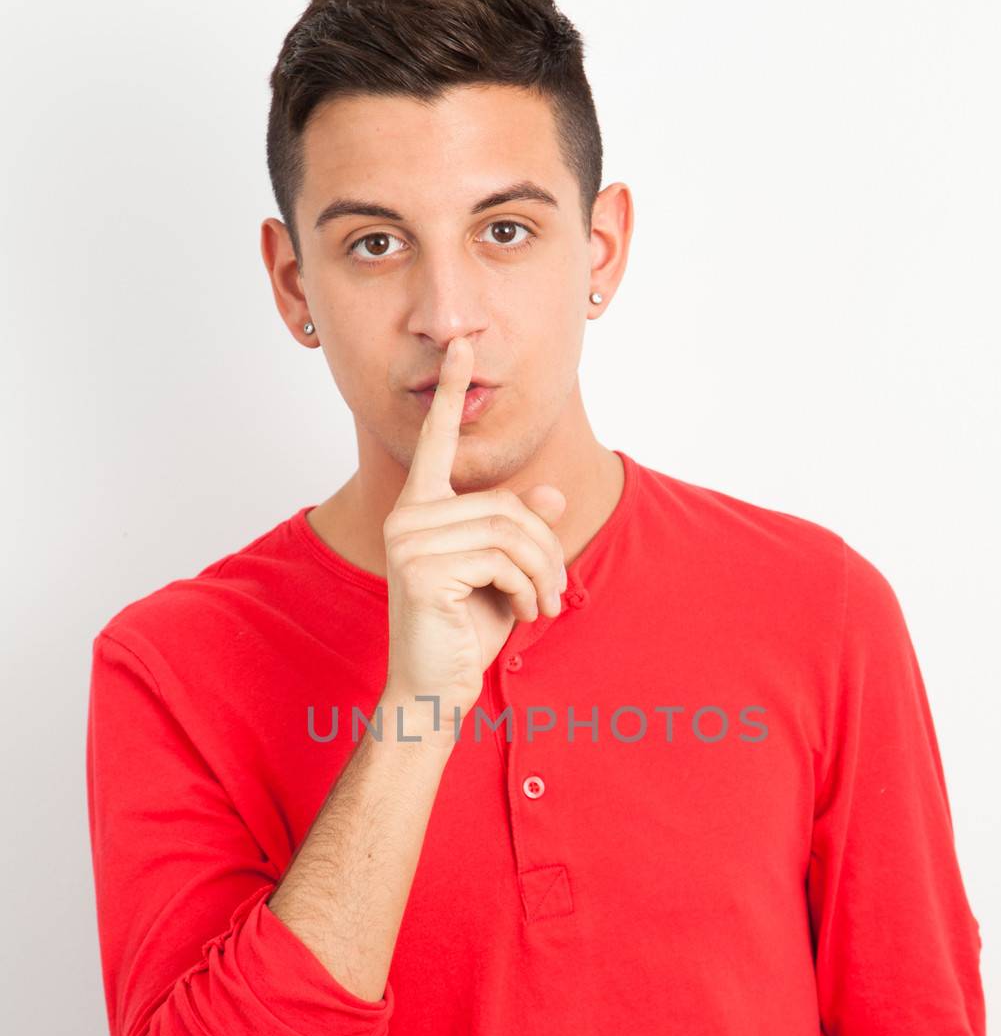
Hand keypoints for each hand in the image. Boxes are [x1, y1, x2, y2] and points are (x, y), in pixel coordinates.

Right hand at [380, 335, 566, 738]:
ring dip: (542, 573)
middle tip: (557, 593)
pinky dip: (528, 588)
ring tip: (544, 606)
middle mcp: (409, 516)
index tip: (462, 347)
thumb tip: (552, 496)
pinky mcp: (421, 569)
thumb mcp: (505, 573)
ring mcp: (409, 541)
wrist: (435, 689)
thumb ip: (521, 531)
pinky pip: (501, 559)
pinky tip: (525, 614)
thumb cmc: (466, 630)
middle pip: (505, 505)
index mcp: (422, 509)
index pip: (435, 442)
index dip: (449, 394)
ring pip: (509, 531)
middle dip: (545, 550)